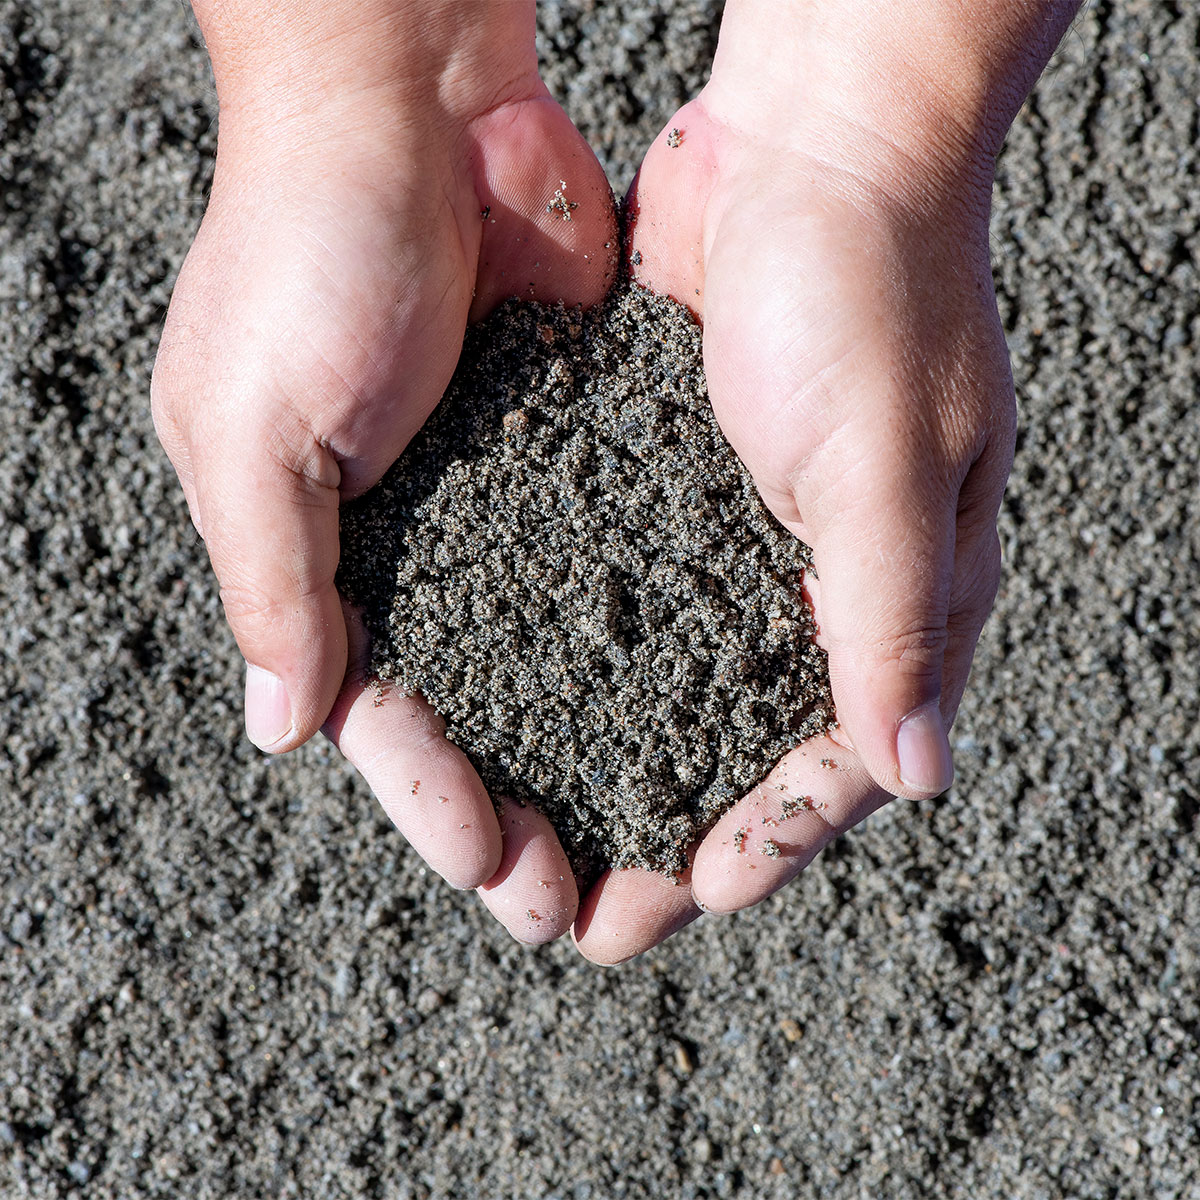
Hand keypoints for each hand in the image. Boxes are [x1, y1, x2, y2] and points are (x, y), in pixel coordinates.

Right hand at [152, 1, 616, 939]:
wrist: (410, 107)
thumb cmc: (306, 248)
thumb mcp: (248, 421)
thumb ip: (276, 578)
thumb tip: (289, 728)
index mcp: (321, 552)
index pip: (377, 715)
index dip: (433, 799)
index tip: (500, 875)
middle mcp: (415, 543)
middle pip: (473, 708)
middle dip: (518, 805)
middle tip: (579, 901)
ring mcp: (502, 501)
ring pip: (550, 656)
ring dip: (590, 743)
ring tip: (644, 835)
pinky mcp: (576, 447)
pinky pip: (612, 563)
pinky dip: (642, 634)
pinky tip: (689, 701)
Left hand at [571, 1, 1077, 956]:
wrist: (808, 150)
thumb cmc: (871, 288)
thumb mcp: (891, 466)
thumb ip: (892, 621)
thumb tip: (912, 778)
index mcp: (900, 595)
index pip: (839, 761)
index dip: (769, 838)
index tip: (691, 896)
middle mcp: (820, 586)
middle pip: (743, 751)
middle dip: (674, 838)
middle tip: (593, 914)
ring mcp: (739, 543)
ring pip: (679, 694)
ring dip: (619, 771)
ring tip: (546, 838)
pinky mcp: (672, 492)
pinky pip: (634, 605)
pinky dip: (589, 667)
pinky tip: (529, 708)